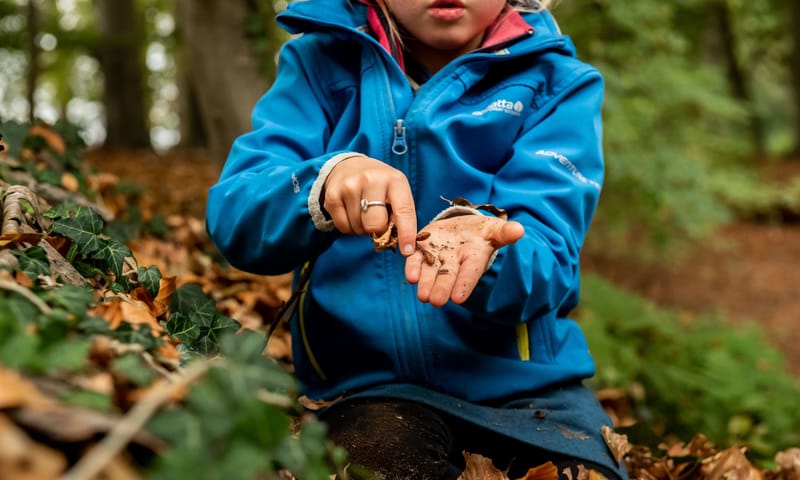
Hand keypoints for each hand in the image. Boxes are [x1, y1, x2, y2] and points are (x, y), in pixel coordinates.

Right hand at [323, 156, 417, 254]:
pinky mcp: (332, 196)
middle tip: (378, 221)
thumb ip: (401, 214)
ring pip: (358, 228)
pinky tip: (352, 214)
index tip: (407, 250)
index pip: (403, 211)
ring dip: (363, 229)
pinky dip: (350, 227)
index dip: (406, 233)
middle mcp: (371, 180)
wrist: (349, 166)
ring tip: (364, 213)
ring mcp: (349, 187)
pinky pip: (343, 227)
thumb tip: (399, 241)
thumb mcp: (397, 191)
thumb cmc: (380, 185)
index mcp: (394, 180)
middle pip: (375, 225)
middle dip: (378, 231)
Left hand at [405, 214, 523, 306]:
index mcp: (473, 259)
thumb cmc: (481, 233)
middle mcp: (454, 263)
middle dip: (441, 288)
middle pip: (447, 277)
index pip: (469, 274)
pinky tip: (410, 276)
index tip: (458, 298)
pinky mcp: (422, 248)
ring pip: (430, 272)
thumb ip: (505, 233)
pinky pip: (416, 259)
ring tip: (422, 295)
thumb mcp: (494, 230)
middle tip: (435, 301)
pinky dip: (412, 267)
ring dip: (425, 283)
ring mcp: (437, 257)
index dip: (464, 285)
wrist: (462, 229)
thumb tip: (520, 230)